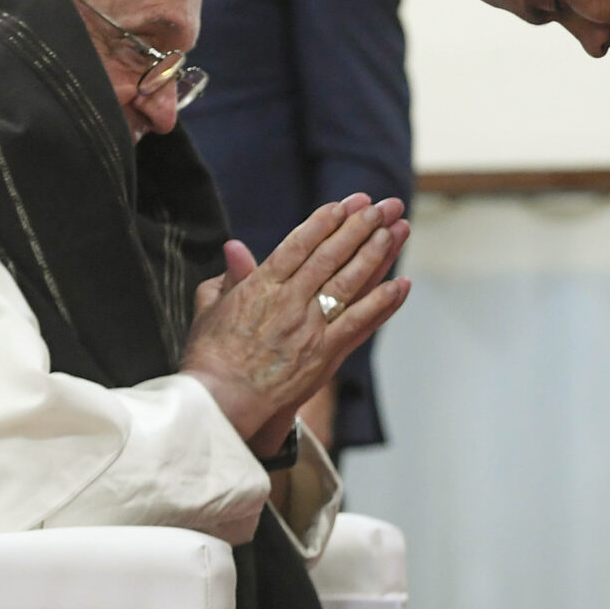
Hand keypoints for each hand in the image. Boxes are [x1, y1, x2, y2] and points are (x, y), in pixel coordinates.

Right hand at [184, 193, 411, 443]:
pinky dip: (382, 303)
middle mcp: (290, 301)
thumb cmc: (209, 359)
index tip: (344, 204)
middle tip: (382, 207)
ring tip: (396, 231)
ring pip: (349, 282)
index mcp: (260, 286)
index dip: (324, 222)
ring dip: (375, 254)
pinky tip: (400, 284)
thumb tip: (234, 246)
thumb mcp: (209, 309)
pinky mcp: (325, 354)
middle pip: (330, 256)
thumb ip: (227, 277)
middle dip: (359, 227)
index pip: (298, 244)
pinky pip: (360, 322)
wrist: (220, 404)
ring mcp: (310, 327)